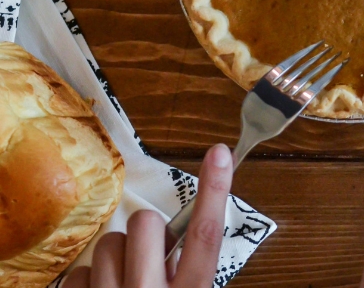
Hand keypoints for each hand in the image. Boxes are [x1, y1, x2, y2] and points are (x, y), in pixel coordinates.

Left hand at [64, 143, 233, 287]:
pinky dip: (88, 282)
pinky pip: (78, 272)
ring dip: (116, 258)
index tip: (220, 153)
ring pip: (108, 242)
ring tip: (122, 284)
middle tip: (147, 259)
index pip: (205, 233)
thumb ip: (188, 271)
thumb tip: (174, 240)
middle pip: (146, 222)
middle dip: (145, 232)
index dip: (213, 190)